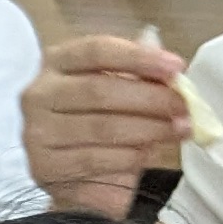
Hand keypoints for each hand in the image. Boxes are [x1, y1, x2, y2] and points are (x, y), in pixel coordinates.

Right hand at [20, 35, 191, 216]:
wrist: (55, 157)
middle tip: (185, 108)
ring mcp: (37, 136)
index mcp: (55, 63)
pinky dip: (129, 162)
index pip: (97, 51)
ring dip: (148, 132)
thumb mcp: (106, 83)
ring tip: (179, 131)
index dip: (139, 58)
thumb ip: (136, 75)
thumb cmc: (88, 113)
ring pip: (100, 131)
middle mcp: (38, 97)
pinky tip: (148, 157)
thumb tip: (175, 76)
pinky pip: (96, 165)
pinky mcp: (45, 172)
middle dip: (150, 100)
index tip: (177, 67)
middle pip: (98, 92)